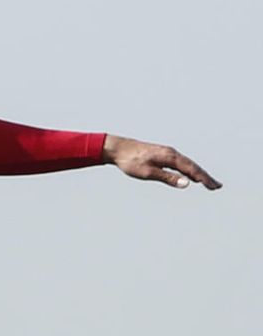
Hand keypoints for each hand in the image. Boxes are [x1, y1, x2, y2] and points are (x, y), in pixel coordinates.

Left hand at [103, 136, 220, 190]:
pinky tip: (190, 176)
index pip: (191, 169)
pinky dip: (188, 170)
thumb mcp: (148, 173)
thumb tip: (187, 183)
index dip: (204, 178)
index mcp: (170, 157)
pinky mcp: (162, 155)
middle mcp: (171, 153)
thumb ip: (168, 178)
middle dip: (205, 177)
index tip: (213, 186)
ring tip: (208, 183)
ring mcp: (167, 153)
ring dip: (198, 174)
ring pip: (187, 165)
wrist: (117, 149)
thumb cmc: (130, 161)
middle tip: (217, 187)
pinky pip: (180, 164)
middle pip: (192, 166)